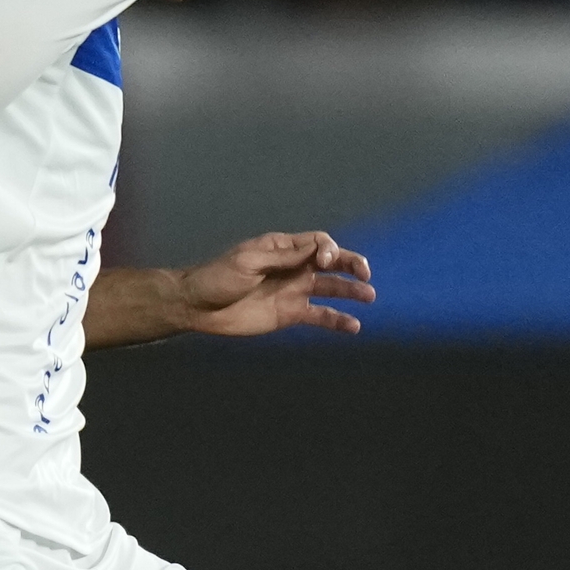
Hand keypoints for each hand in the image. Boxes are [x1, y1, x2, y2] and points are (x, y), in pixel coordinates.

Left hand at [171, 231, 373, 338]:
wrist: (200, 307)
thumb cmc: (219, 278)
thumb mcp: (248, 261)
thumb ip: (282, 257)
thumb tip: (316, 249)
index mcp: (282, 249)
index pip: (318, 243)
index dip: (328, 250)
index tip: (324, 262)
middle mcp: (294, 267)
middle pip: (331, 263)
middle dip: (350, 264)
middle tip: (366, 274)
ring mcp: (294, 291)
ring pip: (330, 288)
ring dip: (351, 291)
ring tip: (369, 296)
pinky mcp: (290, 314)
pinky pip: (320, 315)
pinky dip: (337, 320)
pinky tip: (354, 326)